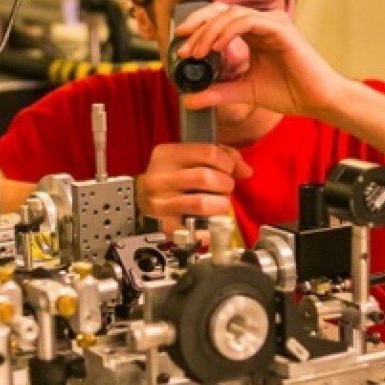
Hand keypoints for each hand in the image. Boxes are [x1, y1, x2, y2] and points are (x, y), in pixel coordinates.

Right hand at [136, 142, 252, 231]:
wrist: (139, 196)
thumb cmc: (170, 174)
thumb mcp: (189, 157)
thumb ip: (220, 156)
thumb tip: (246, 170)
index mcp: (168, 154)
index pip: (209, 153)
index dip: (227, 163)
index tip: (228, 170)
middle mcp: (160, 177)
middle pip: (206, 178)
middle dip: (225, 184)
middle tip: (226, 188)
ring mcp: (160, 203)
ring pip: (201, 203)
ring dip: (220, 205)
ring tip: (220, 204)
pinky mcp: (163, 224)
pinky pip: (191, 230)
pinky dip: (207, 232)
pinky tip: (211, 227)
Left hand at [171, 2, 351, 120]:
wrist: (317, 101)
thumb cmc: (289, 93)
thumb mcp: (243, 92)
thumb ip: (217, 92)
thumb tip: (189, 99)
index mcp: (255, 32)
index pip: (220, 19)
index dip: (198, 28)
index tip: (180, 48)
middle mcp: (263, 22)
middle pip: (222, 10)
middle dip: (198, 24)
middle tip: (181, 45)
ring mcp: (272, 23)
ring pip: (232, 14)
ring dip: (210, 31)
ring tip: (197, 51)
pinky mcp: (281, 28)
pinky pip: (248, 21)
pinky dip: (228, 32)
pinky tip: (216, 47)